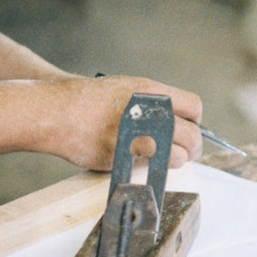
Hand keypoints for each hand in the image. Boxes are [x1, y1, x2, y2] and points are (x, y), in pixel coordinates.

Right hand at [39, 74, 202, 171]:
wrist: (60, 111)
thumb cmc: (90, 100)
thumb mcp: (128, 88)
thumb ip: (155, 104)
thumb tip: (178, 122)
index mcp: (153, 92)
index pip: (194, 108)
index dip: (196, 121)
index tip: (191, 128)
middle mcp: (150, 114)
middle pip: (192, 136)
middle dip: (193, 147)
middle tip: (188, 151)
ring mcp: (140, 137)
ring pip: (178, 157)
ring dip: (174, 161)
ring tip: (162, 157)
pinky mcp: (128, 158)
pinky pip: (153, 169)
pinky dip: (151, 169)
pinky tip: (138, 159)